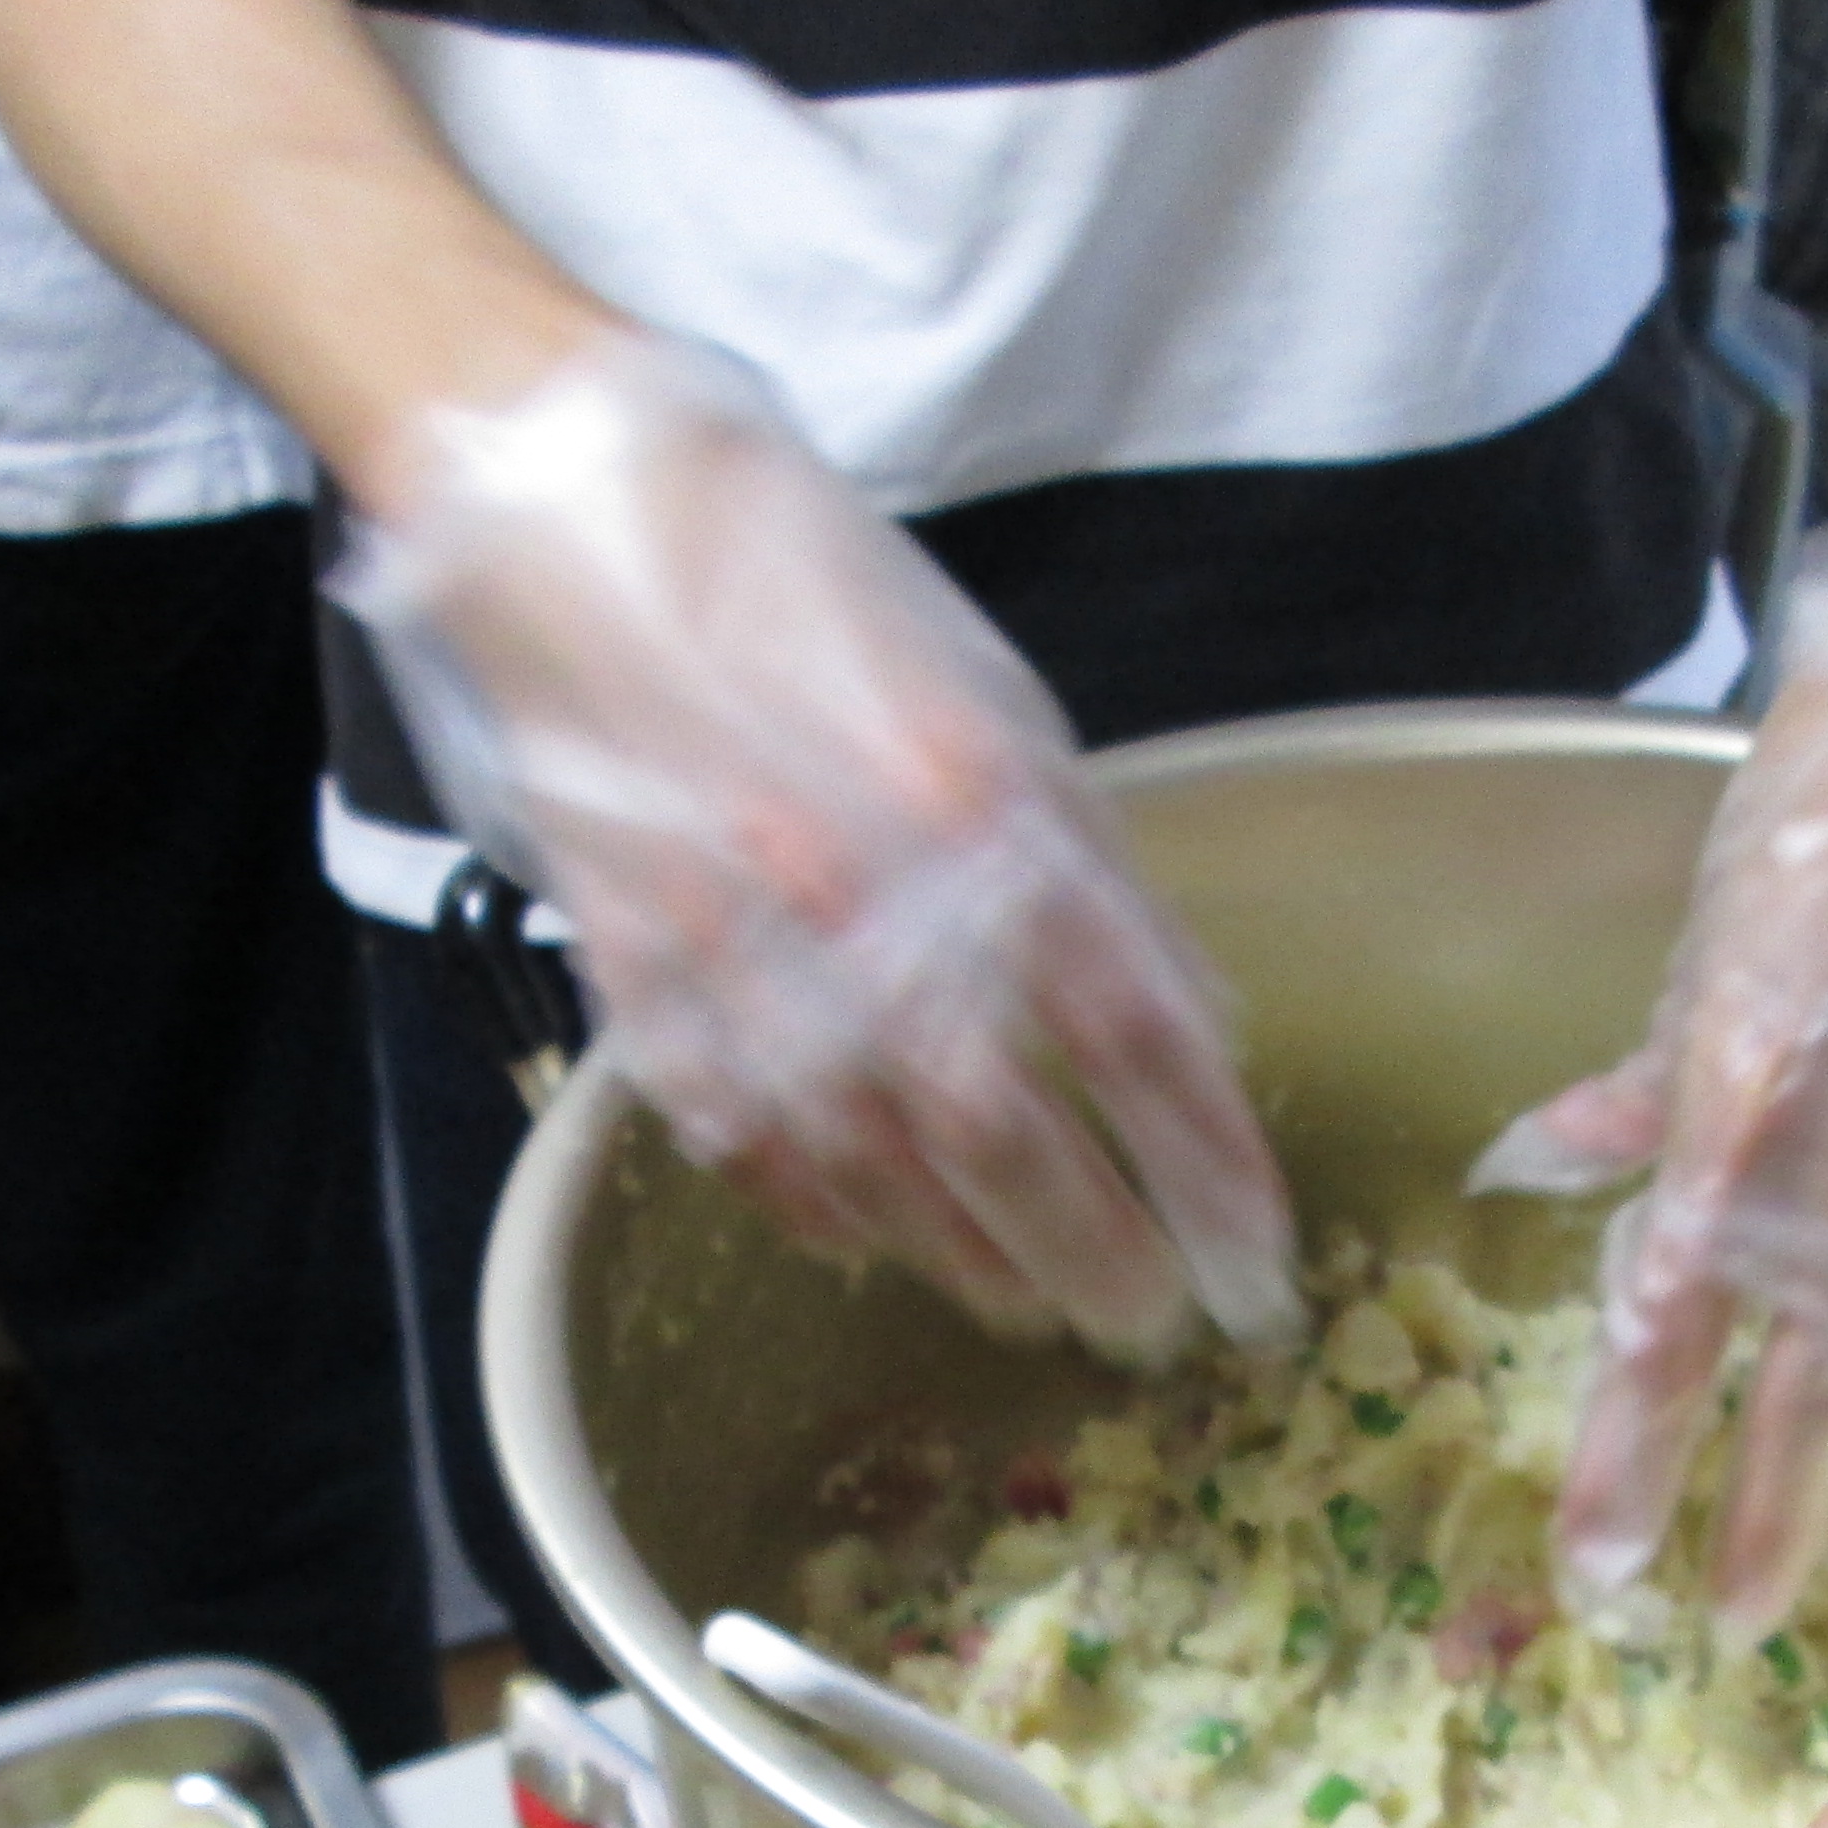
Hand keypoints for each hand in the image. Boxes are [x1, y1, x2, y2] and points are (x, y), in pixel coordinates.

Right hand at [340, 333, 1298, 1363]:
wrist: (571, 506)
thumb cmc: (803, 585)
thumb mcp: (991, 699)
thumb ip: (1085, 863)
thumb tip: (1182, 1023)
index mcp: (983, 804)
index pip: (1138, 1032)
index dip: (1208, 1163)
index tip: (1256, 1249)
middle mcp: (869, 893)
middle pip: (1010, 1132)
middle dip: (1094, 1247)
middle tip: (1148, 1321)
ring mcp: (739, 942)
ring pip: (872, 1159)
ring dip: (966, 1254)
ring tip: (1029, 1304)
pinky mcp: (636, 967)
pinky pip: (738, 1129)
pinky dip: (815, 1204)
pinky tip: (871, 1241)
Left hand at [1474, 544, 1827, 1636]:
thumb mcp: (1709, 931)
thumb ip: (1645, 1078)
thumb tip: (1557, 1165)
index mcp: (1742, 1102)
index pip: (1669, 1333)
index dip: (1633, 1462)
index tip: (1602, 1562)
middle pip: (1798, 1395)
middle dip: (1758, 1523)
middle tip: (1729, 1627)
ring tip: (1827, 1580)